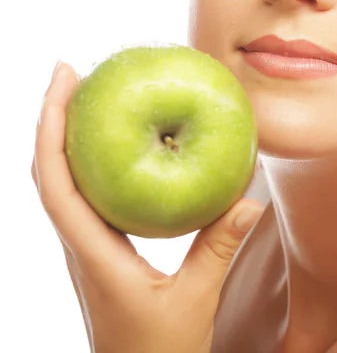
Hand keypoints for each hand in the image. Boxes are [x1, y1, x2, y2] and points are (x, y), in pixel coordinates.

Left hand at [32, 61, 263, 352]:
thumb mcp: (194, 302)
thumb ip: (219, 249)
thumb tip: (249, 201)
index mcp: (91, 255)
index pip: (56, 182)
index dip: (52, 127)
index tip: (64, 78)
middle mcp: (78, 245)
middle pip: (49, 170)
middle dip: (53, 117)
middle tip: (71, 72)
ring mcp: (85, 247)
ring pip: (61, 181)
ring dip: (66, 136)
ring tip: (87, 97)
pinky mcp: (98, 249)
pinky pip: (83, 195)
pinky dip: (89, 161)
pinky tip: (116, 146)